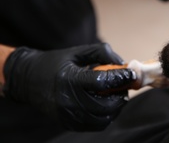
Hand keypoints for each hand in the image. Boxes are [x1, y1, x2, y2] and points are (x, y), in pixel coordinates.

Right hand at [3, 43, 135, 130]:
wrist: (27, 80)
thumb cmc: (55, 63)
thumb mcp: (77, 52)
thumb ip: (102, 53)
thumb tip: (123, 64)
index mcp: (70, 79)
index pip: (102, 82)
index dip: (120, 78)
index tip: (131, 74)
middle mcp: (67, 100)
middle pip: (105, 105)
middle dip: (120, 95)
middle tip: (125, 86)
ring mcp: (67, 114)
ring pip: (102, 118)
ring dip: (115, 108)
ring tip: (117, 95)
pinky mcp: (67, 122)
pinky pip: (94, 125)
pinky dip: (106, 116)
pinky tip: (107, 105)